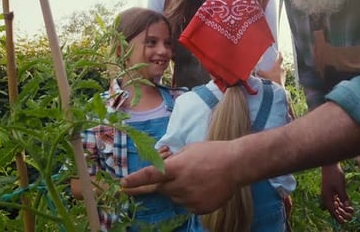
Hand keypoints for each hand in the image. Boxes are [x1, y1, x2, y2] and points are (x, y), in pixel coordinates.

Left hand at [121, 141, 239, 213]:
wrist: (236, 165)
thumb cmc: (213, 152)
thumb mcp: (189, 150)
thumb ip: (174, 161)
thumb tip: (162, 169)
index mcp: (177, 167)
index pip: (151, 175)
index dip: (135, 181)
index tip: (123, 185)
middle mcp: (181, 185)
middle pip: (161, 189)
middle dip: (165, 182)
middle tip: (178, 174)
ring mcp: (190, 199)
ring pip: (175, 197)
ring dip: (179, 189)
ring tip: (197, 178)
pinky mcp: (199, 208)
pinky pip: (187, 205)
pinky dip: (191, 197)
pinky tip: (204, 187)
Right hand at [256, 52, 284, 84]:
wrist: (276, 89)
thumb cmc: (271, 80)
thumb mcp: (264, 75)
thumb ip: (260, 72)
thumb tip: (256, 71)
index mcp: (278, 66)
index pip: (280, 58)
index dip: (280, 54)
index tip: (280, 52)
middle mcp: (282, 69)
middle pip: (281, 65)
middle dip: (277, 64)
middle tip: (273, 64)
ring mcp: (284, 75)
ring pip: (281, 71)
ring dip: (278, 71)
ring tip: (273, 72)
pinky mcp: (284, 80)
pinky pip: (281, 76)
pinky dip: (278, 76)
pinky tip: (274, 78)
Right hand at [321, 164, 353, 222]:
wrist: (330, 164)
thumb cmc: (334, 175)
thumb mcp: (340, 186)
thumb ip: (343, 196)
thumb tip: (347, 206)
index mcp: (326, 196)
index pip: (332, 210)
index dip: (337, 217)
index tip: (343, 222)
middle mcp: (327, 196)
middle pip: (334, 208)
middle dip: (342, 213)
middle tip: (350, 218)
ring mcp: (329, 193)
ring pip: (336, 204)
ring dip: (343, 208)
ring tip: (351, 211)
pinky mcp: (332, 189)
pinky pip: (337, 199)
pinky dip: (342, 202)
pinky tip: (348, 205)